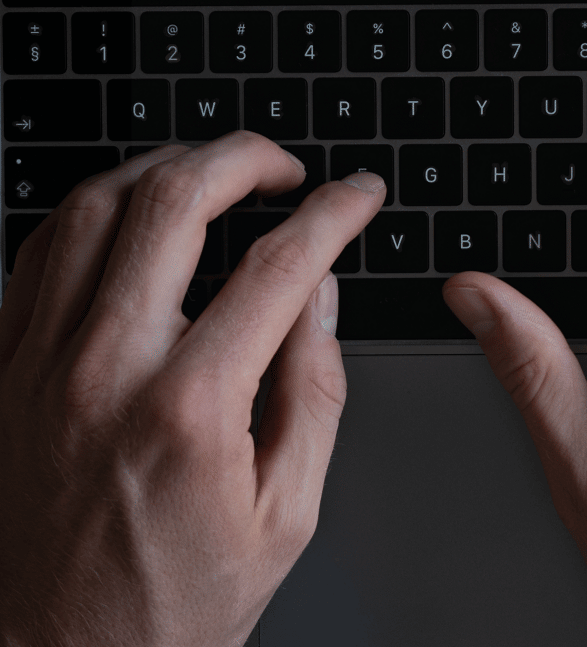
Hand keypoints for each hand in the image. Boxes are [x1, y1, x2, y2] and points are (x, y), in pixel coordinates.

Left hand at [0, 132, 384, 645]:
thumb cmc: (172, 603)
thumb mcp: (285, 516)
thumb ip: (313, 394)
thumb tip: (320, 301)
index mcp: (191, 410)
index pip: (278, 269)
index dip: (332, 215)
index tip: (356, 195)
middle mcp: (105, 369)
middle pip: (174, 202)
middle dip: (244, 159)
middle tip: (285, 167)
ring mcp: (40, 362)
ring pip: (93, 206)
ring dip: (164, 168)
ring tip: (212, 175)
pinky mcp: (4, 368)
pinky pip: (40, 251)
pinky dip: (93, 211)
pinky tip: (131, 218)